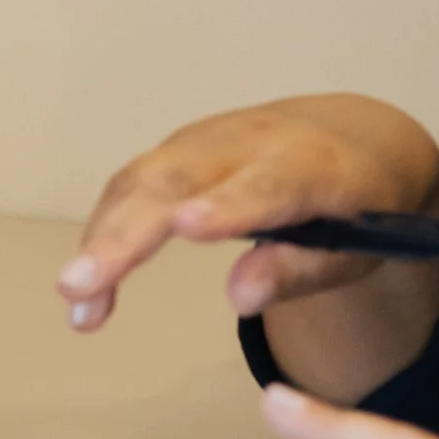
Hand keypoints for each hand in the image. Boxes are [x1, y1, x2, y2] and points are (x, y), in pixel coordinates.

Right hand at [57, 96, 438, 332]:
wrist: (351, 136)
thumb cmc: (360, 206)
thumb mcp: (356, 248)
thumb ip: (300, 271)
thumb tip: (241, 298)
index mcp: (310, 166)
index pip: (267, 183)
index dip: (227, 204)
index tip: (185, 227)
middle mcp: (248, 142)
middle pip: (175, 182)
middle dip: (124, 232)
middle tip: (78, 285)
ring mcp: (202, 141)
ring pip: (138, 183)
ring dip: (99, 242)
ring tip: (77, 301)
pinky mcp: (172, 151)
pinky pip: (127, 189)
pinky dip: (101, 236)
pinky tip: (87, 287)